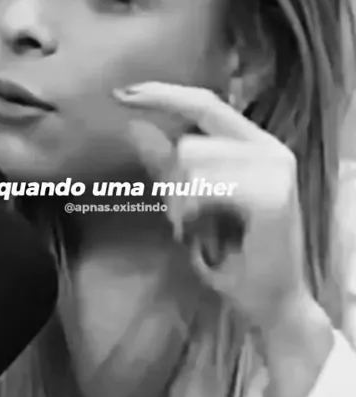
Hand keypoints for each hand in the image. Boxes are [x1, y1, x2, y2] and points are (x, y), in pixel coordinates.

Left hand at [114, 82, 333, 396]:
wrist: (270, 302)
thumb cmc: (231, 255)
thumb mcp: (189, 203)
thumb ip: (166, 164)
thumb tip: (134, 126)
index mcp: (254, 144)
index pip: (205, 102)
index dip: (162, 95)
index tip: (121, 94)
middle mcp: (270, 149)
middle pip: (189, 141)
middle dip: (172, 183)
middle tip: (187, 221)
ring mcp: (275, 170)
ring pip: (193, 162)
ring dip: (181, 203)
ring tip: (199, 231)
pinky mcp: (273, 196)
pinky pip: (205, 187)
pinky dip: (194, 213)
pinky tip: (208, 236)